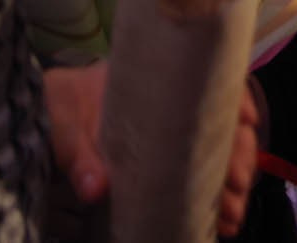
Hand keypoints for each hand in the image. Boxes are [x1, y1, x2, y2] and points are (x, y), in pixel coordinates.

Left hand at [45, 65, 255, 236]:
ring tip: (232, 215)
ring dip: (232, 183)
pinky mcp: (169, 161)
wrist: (49, 117)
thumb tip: (97, 190)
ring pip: (220, 152)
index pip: (210, 79)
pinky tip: (222, 219)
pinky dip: (216, 196)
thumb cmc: (61, 108)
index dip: (236, 97)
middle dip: (238, 156)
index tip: (247, 121)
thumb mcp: (65, 125)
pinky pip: (203, 173)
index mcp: (157, 81)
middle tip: (237, 186)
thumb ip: (80, 156)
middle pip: (224, 123)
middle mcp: (177, 104)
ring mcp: (177, 133)